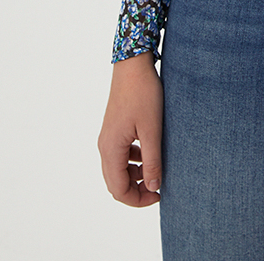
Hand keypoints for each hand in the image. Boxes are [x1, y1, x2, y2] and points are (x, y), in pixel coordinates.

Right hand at [97, 51, 163, 206]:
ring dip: (135, 176)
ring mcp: (108, 137)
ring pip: (117, 170)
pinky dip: (133, 161)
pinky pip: (120, 155)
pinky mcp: (114, 129)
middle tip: (158, 187)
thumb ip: (152, 160)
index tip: (159, 195)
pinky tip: (149, 153)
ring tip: (156, 170)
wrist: (133, 64)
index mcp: (111, 149)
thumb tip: (154, 187)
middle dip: (136, 190)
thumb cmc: (143, 94)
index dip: (138, 199)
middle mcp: (104, 146)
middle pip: (115, 183)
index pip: (118, 190)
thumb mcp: (152, 130)